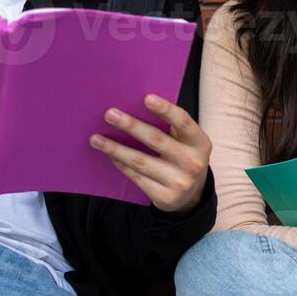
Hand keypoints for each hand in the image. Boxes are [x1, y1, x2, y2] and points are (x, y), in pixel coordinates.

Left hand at [90, 94, 211, 212]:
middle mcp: (192, 162)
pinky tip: (109, 155)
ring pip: (141, 161)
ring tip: (96, 139)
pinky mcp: (165, 197)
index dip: (166, 110)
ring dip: (115, 148)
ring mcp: (179, 182)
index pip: (183, 122)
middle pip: (157, 140)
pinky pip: (137, 177)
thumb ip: (170, 127)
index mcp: (200, 143)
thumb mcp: (186, 142)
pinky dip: (121, 164)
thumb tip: (135, 106)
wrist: (192, 195)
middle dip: (131, 126)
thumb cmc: (183, 157)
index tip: (146, 98)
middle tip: (109, 114)